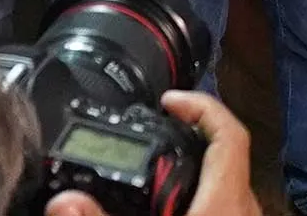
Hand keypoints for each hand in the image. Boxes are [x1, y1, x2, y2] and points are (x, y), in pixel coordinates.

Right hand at [45, 91, 262, 215]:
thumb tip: (65, 201)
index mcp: (226, 200)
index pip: (228, 134)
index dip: (201, 106)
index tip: (170, 100)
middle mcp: (242, 207)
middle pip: (228, 153)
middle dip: (193, 133)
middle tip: (158, 127)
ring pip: (226, 180)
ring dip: (196, 166)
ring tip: (158, 162)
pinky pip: (223, 203)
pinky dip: (199, 193)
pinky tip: (170, 204)